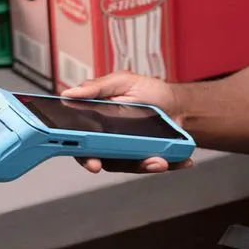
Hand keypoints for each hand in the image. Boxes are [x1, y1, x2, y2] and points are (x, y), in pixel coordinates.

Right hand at [61, 73, 193, 173]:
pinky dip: (162, 165)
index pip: (82, 139)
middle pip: (103, 158)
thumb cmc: (150, 91)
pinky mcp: (146, 158)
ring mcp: (128, 151)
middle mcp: (110, 139)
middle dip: (115, 165)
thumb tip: (69, 94)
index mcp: (98, 120)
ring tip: (158, 159)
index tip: (92, 161)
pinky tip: (173, 160)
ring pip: (127, 166)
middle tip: (128, 163)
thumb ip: (97, 87)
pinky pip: (150, 167)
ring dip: (143, 165)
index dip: (82, 152)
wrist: (178, 104)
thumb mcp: (123, 81)